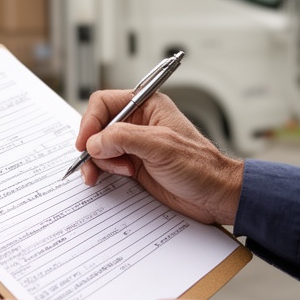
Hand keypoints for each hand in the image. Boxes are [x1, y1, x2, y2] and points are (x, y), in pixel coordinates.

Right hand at [78, 91, 243, 225]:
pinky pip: (106, 165)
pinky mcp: (133, 166)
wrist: (214, 196)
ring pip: (99, 148)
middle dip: (93, 145)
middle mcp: (138, 123)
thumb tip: (94, 142)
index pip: (105, 103)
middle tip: (94, 162)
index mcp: (147, 106)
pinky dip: (101, 172)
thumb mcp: (161, 146)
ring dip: (98, 162)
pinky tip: (108, 179)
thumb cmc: (201, 166)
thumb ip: (124, 139)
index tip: (85, 143)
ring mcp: (134, 146)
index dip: (90, 121)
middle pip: (97, 126)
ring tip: (119, 172)